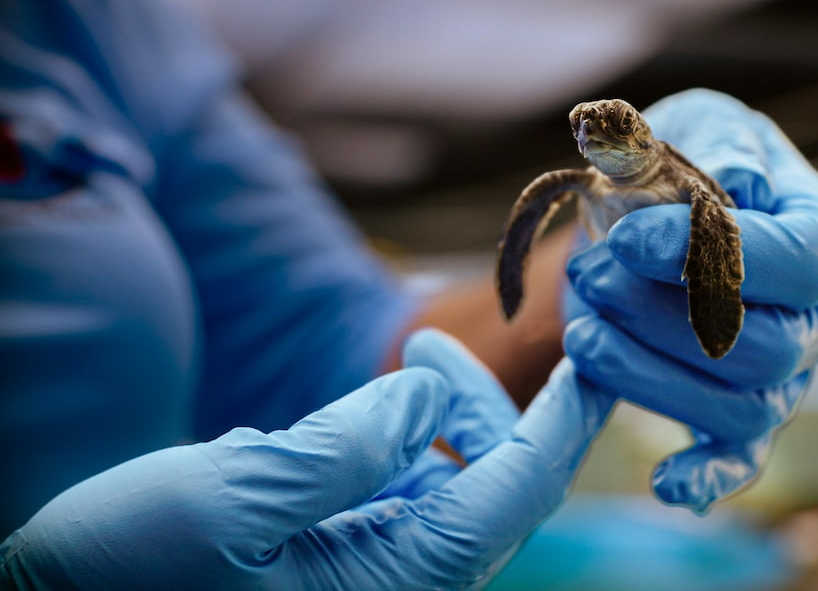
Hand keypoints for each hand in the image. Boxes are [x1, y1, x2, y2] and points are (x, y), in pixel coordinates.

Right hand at [1, 329, 613, 589]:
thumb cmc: (128, 575)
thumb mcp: (235, 499)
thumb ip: (349, 446)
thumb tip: (430, 398)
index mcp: (393, 580)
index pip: (515, 491)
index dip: (563, 421)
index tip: (595, 360)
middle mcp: (397, 583)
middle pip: (491, 485)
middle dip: (482, 407)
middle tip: (428, 343)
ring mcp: (368, 575)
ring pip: (447, 486)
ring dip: (437, 419)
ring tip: (401, 365)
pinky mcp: (337, 563)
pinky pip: (397, 496)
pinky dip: (391, 445)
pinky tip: (350, 419)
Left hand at [564, 88, 817, 512]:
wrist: (657, 215)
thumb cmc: (686, 166)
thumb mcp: (696, 128)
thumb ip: (713, 145)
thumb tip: (730, 182)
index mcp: (816, 232)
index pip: (796, 259)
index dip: (713, 255)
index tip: (629, 238)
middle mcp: (813, 314)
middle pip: (766, 347)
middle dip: (663, 318)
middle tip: (591, 277)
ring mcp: (783, 374)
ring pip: (741, 406)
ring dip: (651, 376)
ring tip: (582, 331)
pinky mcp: (744, 415)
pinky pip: (741, 458)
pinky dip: (709, 477)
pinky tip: (667, 485)